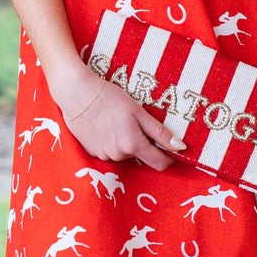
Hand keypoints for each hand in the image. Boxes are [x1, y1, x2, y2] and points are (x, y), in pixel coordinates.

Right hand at [56, 74, 175, 168]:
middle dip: (142, 143)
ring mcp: (103, 155)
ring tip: (117, 121)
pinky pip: (108, 151)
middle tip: (135, 122)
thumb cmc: (109, 98)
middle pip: (139, 156)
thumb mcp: (138, 111)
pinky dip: (110, 142)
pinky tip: (105, 125)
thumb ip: (159, 132)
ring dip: (125, 142)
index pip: (159, 163)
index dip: (168, 157)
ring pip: (123, 153)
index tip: (170, 148)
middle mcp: (118, 155)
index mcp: (133, 144)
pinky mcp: (91, 152)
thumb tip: (181, 147)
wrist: (76, 93)